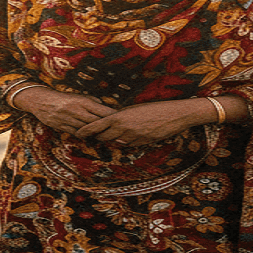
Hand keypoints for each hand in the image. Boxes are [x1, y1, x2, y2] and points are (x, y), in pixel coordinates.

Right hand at [11, 87, 119, 134]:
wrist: (40, 100)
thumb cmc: (62, 97)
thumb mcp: (78, 95)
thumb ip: (92, 101)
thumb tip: (104, 107)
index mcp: (83, 101)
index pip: (103, 111)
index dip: (112, 117)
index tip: (120, 120)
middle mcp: (77, 110)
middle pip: (97, 122)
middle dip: (107, 127)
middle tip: (116, 131)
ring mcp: (69, 119)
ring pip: (88, 130)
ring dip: (96, 134)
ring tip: (105, 136)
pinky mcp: (62, 127)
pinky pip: (77, 133)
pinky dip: (85, 136)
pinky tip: (90, 137)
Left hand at [73, 99, 215, 146]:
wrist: (174, 115)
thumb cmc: (154, 108)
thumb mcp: (133, 109)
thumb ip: (121, 116)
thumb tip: (110, 121)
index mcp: (119, 117)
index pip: (97, 126)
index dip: (86, 131)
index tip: (78, 133)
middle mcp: (124, 129)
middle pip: (104, 137)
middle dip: (99, 137)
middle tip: (94, 135)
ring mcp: (133, 138)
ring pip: (116, 142)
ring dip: (113, 139)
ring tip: (112, 134)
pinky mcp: (142, 143)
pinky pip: (129, 145)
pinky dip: (126, 141)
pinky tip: (130, 135)